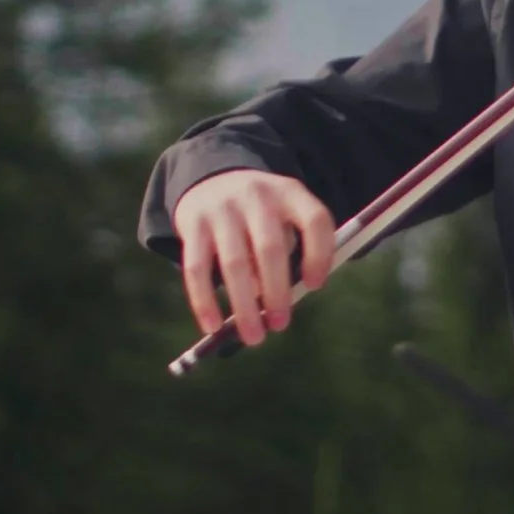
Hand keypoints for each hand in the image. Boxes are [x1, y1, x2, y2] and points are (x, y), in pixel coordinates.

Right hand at [173, 170, 336, 346]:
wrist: (212, 177)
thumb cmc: (259, 212)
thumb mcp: (284, 215)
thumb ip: (288, 252)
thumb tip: (276, 304)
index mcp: (290, 193)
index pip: (315, 221)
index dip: (319, 255)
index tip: (314, 286)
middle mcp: (257, 197)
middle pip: (271, 248)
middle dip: (277, 293)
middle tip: (280, 325)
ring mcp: (222, 209)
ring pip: (235, 264)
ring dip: (244, 306)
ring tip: (253, 336)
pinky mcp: (193, 224)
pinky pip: (197, 268)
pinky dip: (204, 301)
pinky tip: (212, 326)